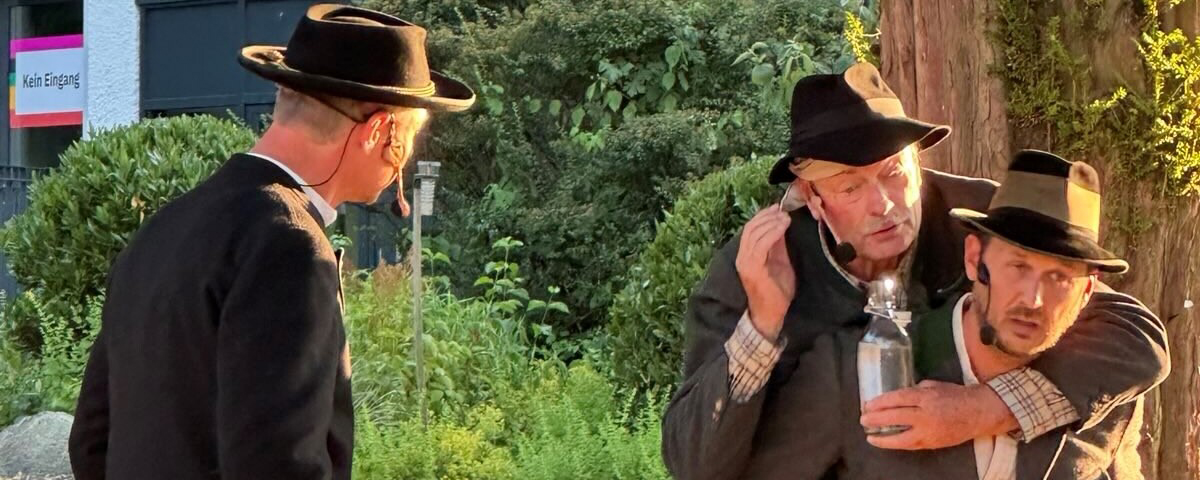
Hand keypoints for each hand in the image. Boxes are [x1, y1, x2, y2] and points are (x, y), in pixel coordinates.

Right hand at [735, 207, 794, 340]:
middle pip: (750, 228)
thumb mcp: (779, 262)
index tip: (777, 209)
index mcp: (746, 255)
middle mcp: (742, 257)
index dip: (763, 216)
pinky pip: (761, 245)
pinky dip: (772, 232)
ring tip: (785, 218)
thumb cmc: (776, 292)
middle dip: (767, 216)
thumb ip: (778, 245)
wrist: (771, 315)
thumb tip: (780, 224)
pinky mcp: (753, 269)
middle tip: (783, 212)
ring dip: (771, 222)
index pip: (750, 229)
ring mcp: (746, 263)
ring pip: (754, 233)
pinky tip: (782, 227)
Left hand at [859, 380, 1018, 449]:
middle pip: (896, 417)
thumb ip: (915, 390)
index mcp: (926, 397)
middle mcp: (927, 415)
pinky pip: (912, 445)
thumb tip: (898, 395)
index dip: (880, 403)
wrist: (980, 412)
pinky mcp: (934, 443)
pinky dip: (898, 444)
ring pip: (902, 438)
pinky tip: (888, 443)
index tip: (867, 405)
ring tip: (871, 437)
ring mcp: (930, 431)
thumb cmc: (956, 395)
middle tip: (863, 420)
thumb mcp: (934, 385)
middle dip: (876, 419)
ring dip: (884, 438)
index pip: (898, 399)